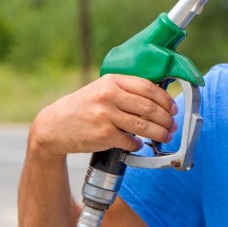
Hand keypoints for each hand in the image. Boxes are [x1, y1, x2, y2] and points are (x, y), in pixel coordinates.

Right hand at [29, 74, 177, 156]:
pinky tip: (139, 145)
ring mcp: (105, 115)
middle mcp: (109, 96)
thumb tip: (157, 102)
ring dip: (159, 133)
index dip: (165, 99)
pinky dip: (137, 144)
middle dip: (166, 119)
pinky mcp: (103, 135)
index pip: (147, 87)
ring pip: (143, 126)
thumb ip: (124, 92)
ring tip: (165, 136)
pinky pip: (129, 141)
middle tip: (173, 126)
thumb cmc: (82, 108)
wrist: (53, 126)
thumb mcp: (100, 90)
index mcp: (112, 81)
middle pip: (149, 107)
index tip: (173, 108)